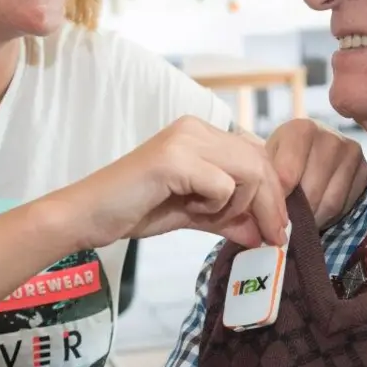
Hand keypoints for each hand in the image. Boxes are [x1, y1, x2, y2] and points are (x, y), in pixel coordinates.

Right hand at [54, 116, 288, 249]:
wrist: (90, 216)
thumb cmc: (135, 209)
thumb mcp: (194, 213)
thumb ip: (229, 218)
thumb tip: (265, 234)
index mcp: (201, 132)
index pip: (258, 155)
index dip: (273, 193)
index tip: (277, 228)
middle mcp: (196, 127)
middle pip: (260, 162)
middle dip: (270, 206)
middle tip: (273, 238)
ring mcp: (185, 139)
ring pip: (248, 171)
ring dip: (239, 206)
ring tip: (209, 217)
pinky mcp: (175, 158)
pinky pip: (223, 185)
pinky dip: (215, 207)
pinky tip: (190, 210)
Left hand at [264, 119, 366, 228]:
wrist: (308, 152)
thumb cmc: (282, 158)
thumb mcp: (268, 163)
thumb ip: (269, 181)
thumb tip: (276, 210)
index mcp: (301, 129)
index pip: (288, 175)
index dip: (279, 199)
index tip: (272, 214)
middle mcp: (330, 136)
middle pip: (311, 191)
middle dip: (298, 214)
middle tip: (288, 225)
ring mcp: (352, 152)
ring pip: (331, 202)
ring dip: (314, 218)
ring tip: (303, 221)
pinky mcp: (366, 170)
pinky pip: (347, 205)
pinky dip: (332, 216)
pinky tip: (320, 210)